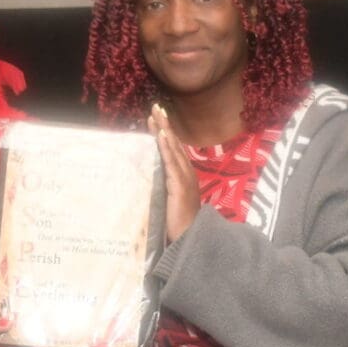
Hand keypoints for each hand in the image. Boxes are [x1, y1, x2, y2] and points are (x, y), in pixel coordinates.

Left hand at [148, 104, 198, 242]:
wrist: (191, 239)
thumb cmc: (181, 225)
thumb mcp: (171, 203)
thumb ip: (166, 190)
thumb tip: (155, 181)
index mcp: (185, 177)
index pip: (174, 151)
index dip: (166, 134)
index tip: (156, 119)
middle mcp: (187, 174)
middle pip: (174, 145)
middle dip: (165, 125)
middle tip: (155, 107)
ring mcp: (184, 179)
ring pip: (173, 150)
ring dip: (165, 130)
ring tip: (157, 115)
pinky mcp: (179, 186)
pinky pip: (172, 163)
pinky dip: (167, 147)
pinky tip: (162, 135)